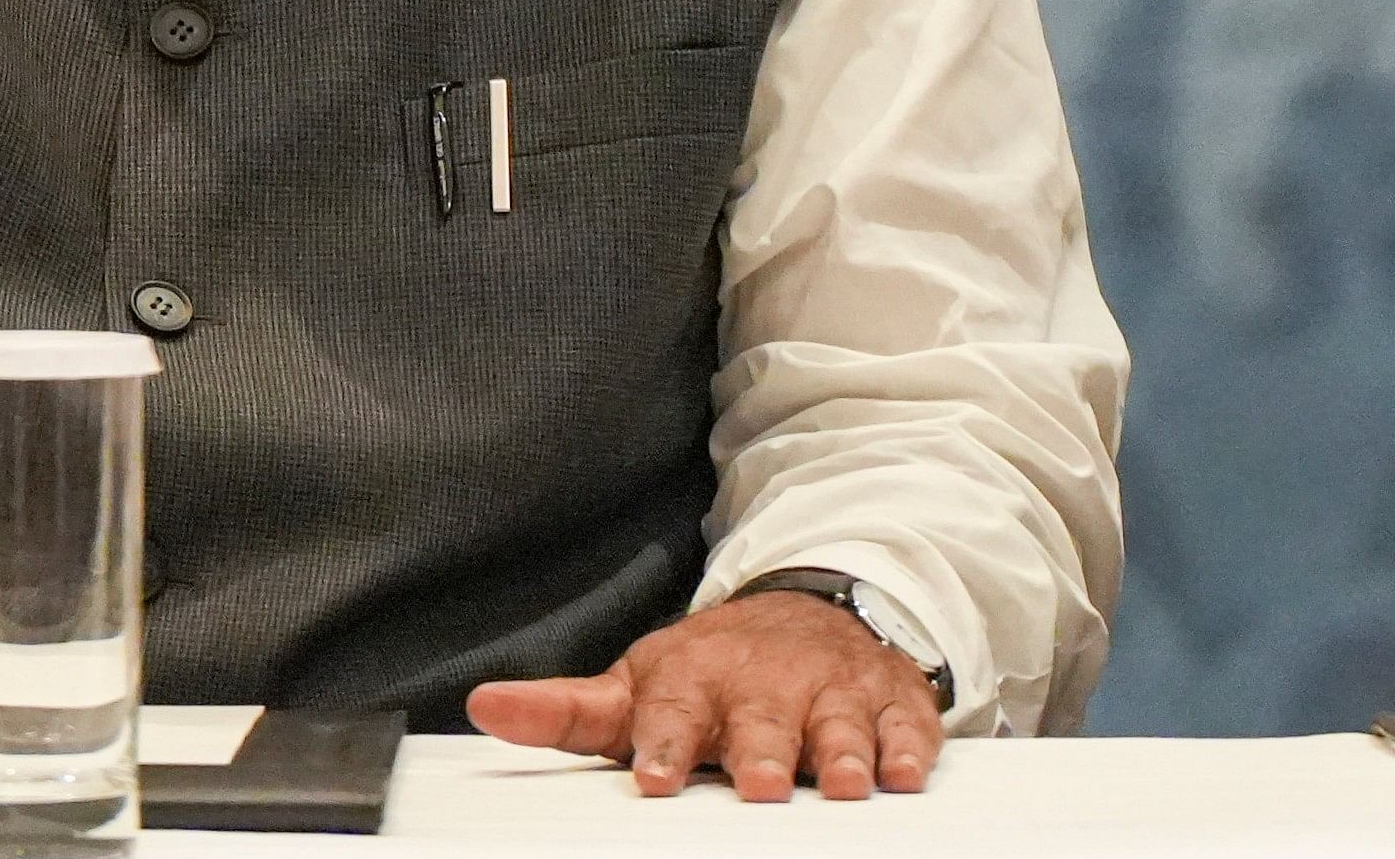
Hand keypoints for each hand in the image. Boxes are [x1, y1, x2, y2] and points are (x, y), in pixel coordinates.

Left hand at [466, 592, 944, 802]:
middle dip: (763, 750)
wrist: (809, 609)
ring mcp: (831, 688)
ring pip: (839, 722)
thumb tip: (485, 708)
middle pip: (762, 720)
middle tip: (760, 784)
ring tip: (845, 785)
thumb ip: (565, 711)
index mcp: (694, 679)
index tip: (652, 778)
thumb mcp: (637, 683)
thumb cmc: (712, 671)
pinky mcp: (888, 697)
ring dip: (842, 752)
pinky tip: (905, 772)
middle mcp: (765, 683)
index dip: (662, 744)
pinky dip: (908, 745)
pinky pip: (904, 721)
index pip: (671, 712)